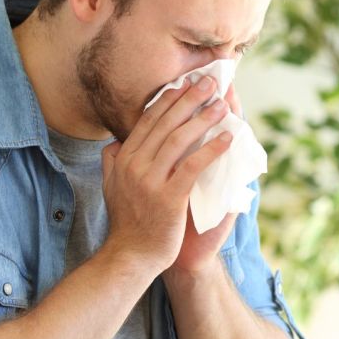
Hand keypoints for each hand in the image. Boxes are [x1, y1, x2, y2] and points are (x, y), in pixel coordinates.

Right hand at [100, 76, 232, 274]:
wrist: (131, 256)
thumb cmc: (128, 222)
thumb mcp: (111, 187)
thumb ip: (113, 162)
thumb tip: (114, 143)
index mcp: (124, 159)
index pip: (148, 120)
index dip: (169, 99)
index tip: (185, 82)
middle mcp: (135, 165)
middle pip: (166, 123)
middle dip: (189, 99)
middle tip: (209, 82)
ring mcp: (151, 181)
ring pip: (180, 139)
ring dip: (203, 118)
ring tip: (222, 104)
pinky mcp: (169, 198)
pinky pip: (193, 166)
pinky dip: (211, 148)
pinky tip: (227, 137)